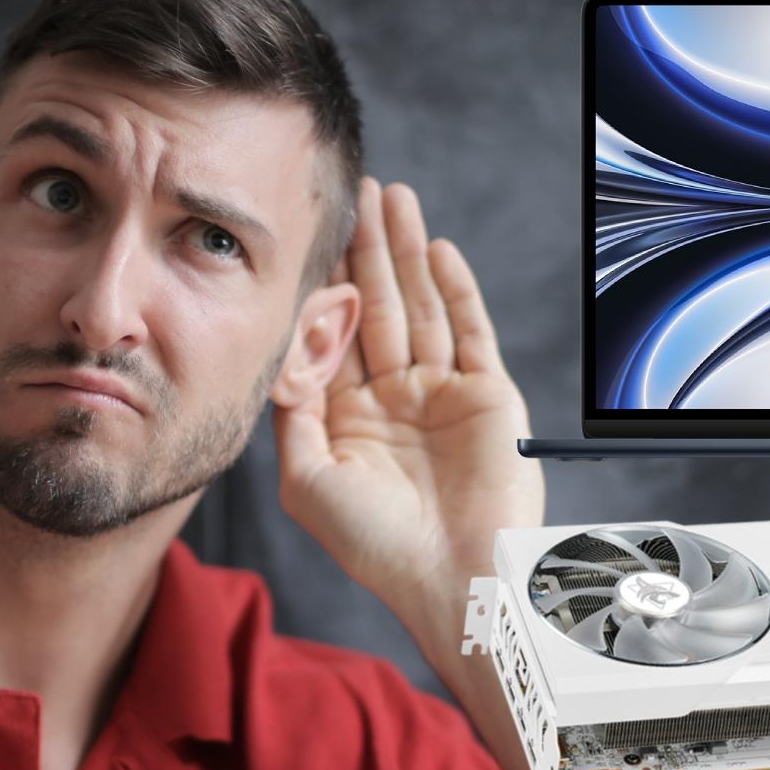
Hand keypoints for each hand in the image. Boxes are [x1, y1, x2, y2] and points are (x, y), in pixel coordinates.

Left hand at [272, 177, 544, 632]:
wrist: (456, 580)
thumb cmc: (377, 545)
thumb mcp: (306, 481)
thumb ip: (291, 413)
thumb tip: (280, 350)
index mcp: (350, 417)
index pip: (335, 333)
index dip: (325, 281)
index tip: (312, 230)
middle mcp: (396, 399)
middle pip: (380, 306)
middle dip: (369, 248)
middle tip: (360, 189)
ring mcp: (444, 395)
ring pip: (424, 307)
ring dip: (409, 252)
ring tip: (396, 197)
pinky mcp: (489, 396)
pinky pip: (472, 331)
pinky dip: (457, 290)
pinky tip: (438, 250)